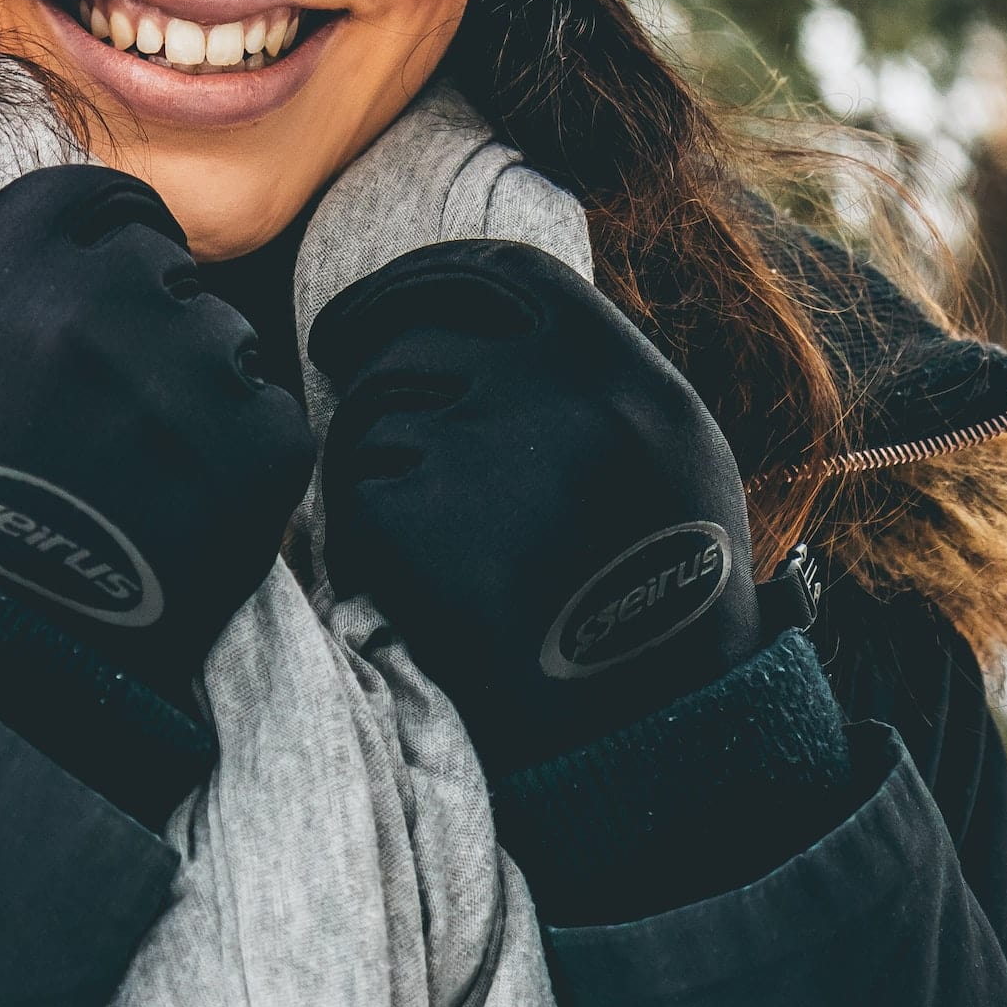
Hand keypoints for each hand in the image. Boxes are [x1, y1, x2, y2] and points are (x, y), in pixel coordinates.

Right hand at [0, 165, 314, 700]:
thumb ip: (1, 273)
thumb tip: (85, 235)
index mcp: (4, 262)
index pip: (102, 198)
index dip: (111, 242)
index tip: (110, 286)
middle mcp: (99, 300)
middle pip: (167, 270)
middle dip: (149, 324)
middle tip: (111, 410)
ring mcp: (186, 372)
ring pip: (227, 339)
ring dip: (196, 388)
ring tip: (139, 471)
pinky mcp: (259, 446)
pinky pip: (270, 413)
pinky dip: (239, 454)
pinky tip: (180, 506)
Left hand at [310, 238, 760, 769]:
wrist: (645, 732)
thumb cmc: (657, 593)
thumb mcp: (671, 455)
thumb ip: (595, 370)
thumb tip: (491, 317)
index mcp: (631, 377)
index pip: (501, 273)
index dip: (428, 278)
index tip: (386, 304)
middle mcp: (562, 401)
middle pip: (422, 326)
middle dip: (369, 333)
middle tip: (335, 351)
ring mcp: (489, 458)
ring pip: (377, 405)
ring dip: (373, 444)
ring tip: (420, 510)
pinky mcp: (422, 525)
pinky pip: (356, 484)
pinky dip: (364, 516)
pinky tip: (412, 565)